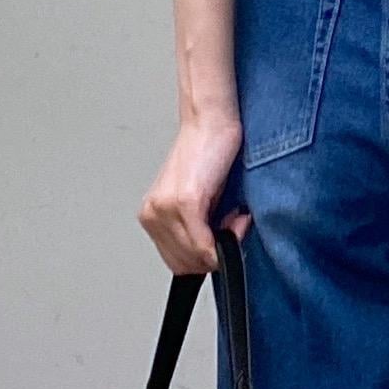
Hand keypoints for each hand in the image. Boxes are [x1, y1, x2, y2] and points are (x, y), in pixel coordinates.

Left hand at [138, 115, 250, 273]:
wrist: (210, 122)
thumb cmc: (207, 155)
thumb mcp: (199, 202)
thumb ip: (197, 231)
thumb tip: (212, 256)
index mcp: (152, 216)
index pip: (179, 265)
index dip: (207, 258)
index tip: (223, 236)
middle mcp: (153, 215)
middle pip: (188, 266)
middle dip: (216, 253)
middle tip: (232, 225)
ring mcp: (166, 210)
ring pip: (198, 258)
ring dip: (225, 243)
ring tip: (233, 215)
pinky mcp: (185, 202)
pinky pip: (207, 245)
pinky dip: (230, 234)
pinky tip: (236, 213)